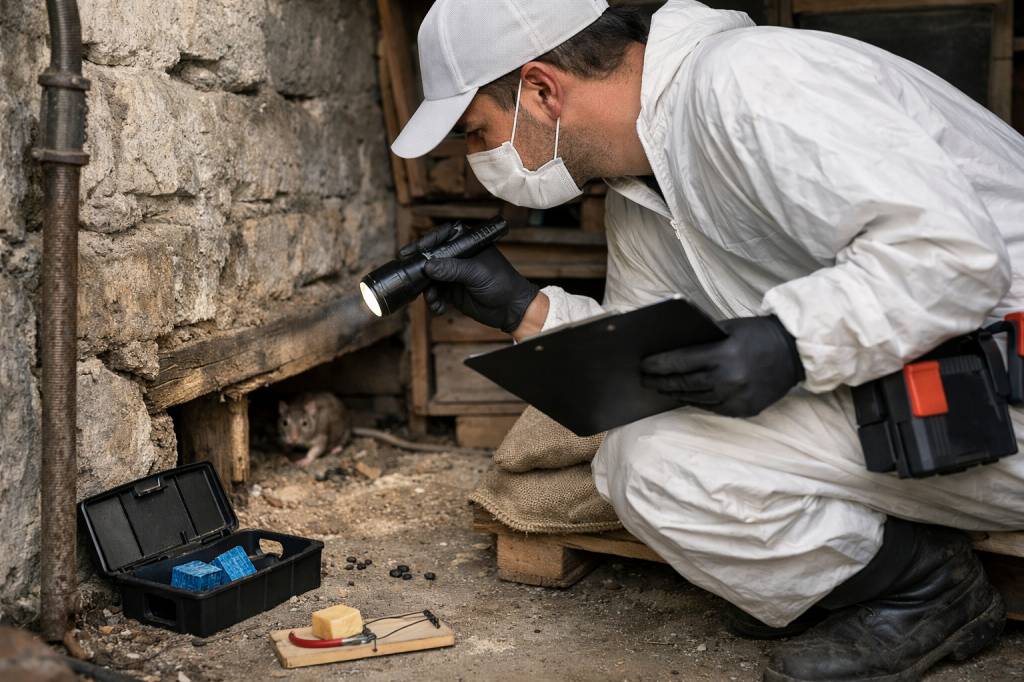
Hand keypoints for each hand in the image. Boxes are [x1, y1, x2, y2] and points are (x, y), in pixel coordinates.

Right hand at [399, 223, 539, 332]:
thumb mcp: (476, 273)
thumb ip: (452, 268)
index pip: (441, 237)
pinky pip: (434, 293)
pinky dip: (433, 301)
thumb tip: (428, 265)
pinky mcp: (451, 291)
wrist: (511, 309)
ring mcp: (452, 274)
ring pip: (429, 278)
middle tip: (409, 275)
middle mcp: (457, 256)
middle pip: (431, 257)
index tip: (412, 251)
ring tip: (433, 299)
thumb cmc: (501, 282)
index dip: (425, 243)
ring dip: (427, 289)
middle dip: (420, 268)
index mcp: (466, 243)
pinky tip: (439, 307)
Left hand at [640, 316, 804, 417]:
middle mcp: (729, 379)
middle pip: (684, 383)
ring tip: (661, 388)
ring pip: (696, 399)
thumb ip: (702, 339)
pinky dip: (697, 401)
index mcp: (724, 355)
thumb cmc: (758, 334)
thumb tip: (671, 347)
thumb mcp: (729, 328)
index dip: (658, 365)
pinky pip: (713, 408)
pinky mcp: (744, 410)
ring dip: (675, 393)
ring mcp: (737, 398)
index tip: (643, 366)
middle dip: (660, 381)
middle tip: (645, 380)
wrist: (795, 353)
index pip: (680, 362)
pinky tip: (685, 396)